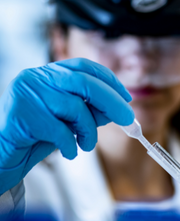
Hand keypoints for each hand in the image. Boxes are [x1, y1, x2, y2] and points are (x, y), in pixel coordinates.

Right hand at [0, 58, 133, 193]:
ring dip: (89, 131)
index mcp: (50, 74)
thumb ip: (92, 111)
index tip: (126, 96)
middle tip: (128, 119)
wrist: (6, 153)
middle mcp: (38, 77)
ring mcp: (28, 93)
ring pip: (75, 107)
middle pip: (84, 83)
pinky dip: (71, 145)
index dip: (109, 80)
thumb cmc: (41, 134)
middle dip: (112, 101)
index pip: (84, 67)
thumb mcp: (71, 120)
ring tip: (87, 145)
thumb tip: (119, 109)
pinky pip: (60, 130)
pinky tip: (70, 152)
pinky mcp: (23, 115)